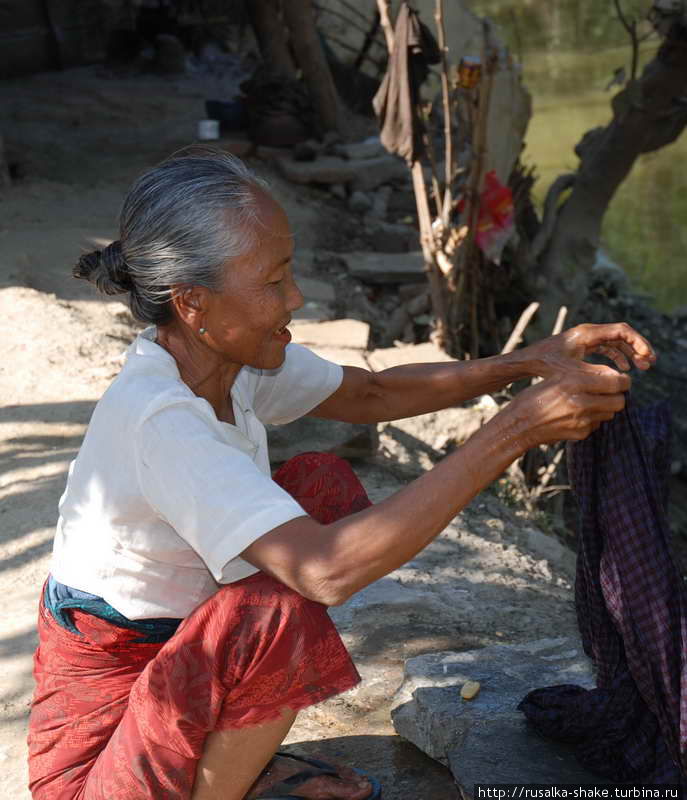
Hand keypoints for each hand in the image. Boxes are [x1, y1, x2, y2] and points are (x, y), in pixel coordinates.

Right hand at [507, 366, 629, 447]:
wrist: (519, 425)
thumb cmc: (536, 396)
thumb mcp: (557, 378)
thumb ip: (586, 375)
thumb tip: (614, 375)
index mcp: (574, 382)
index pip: (615, 382)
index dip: (623, 380)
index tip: (622, 380)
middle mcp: (581, 402)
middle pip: (619, 401)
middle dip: (618, 396)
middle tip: (611, 392)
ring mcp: (582, 421)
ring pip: (610, 413)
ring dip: (606, 407)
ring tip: (590, 402)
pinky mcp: (581, 434)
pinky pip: (597, 424)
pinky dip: (593, 418)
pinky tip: (577, 415)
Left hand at [525, 322, 656, 378]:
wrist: (527, 361)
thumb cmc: (545, 365)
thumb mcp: (572, 372)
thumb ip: (596, 373)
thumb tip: (619, 377)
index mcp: (587, 334)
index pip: (621, 331)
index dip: (638, 342)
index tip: (647, 356)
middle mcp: (588, 332)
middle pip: (621, 334)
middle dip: (638, 348)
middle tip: (650, 363)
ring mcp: (585, 338)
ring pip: (615, 342)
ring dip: (629, 353)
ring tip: (642, 367)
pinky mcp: (582, 346)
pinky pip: (606, 348)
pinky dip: (616, 356)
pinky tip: (624, 369)